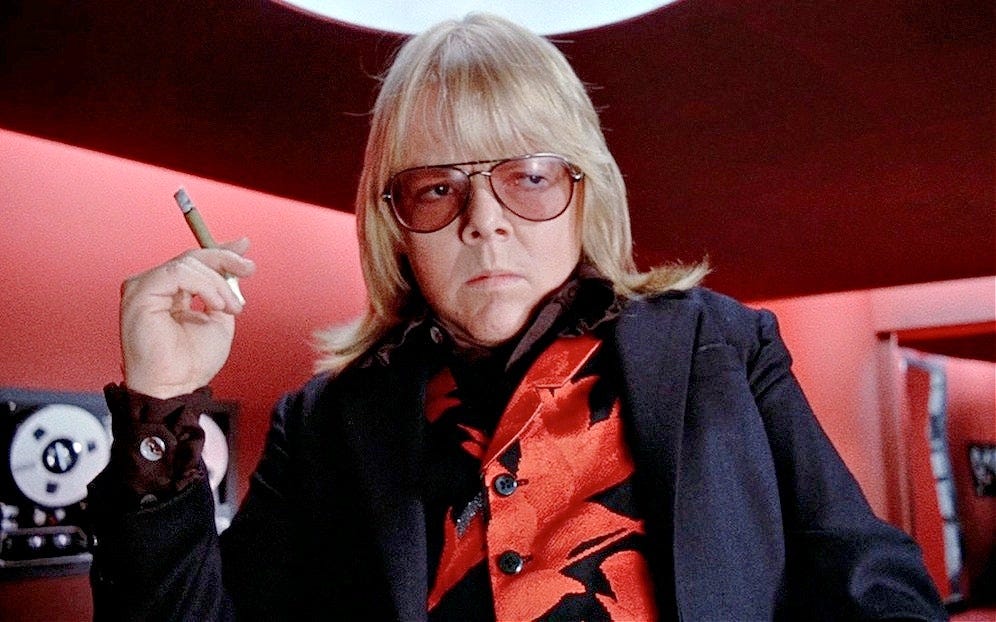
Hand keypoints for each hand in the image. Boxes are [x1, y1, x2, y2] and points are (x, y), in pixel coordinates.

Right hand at [119, 238, 255, 397]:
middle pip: (191, 258)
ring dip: (217, 283)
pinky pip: (177, 273)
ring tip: (232, 307)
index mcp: (169, 293)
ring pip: (187, 264)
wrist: (176, 386)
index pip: (194, 262)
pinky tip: (216, 305)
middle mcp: (153, 288)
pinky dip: (204, 285)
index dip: (221, 252)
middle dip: (224, 259)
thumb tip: (238, 264)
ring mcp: (142, 289)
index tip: (245, 249)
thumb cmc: (193, 361)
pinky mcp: (139, 294)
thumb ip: (224, 291)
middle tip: (248, 269)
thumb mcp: (220, 318)